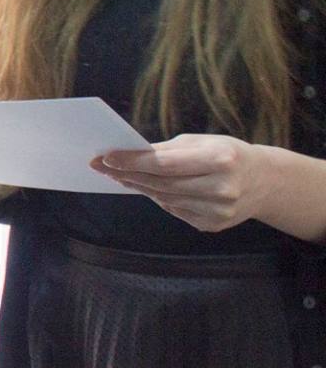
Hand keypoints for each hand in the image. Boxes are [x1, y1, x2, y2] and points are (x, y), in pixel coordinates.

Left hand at [93, 133, 282, 232]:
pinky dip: (159, 198)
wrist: (265, 182)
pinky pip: (176, 211)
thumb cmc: (226, 154)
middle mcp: (222, 188)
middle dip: (128, 174)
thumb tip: (127, 155)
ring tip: (120, 175)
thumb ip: (166, 151)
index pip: (166, 164)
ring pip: (165, 199)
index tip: (106, 157)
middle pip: (162, 184)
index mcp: (221, 160)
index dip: (133, 162)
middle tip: (102, 166)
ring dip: (139, 187)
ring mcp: (219, 211)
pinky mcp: (213, 225)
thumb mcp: (202, 142)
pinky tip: (147, 188)